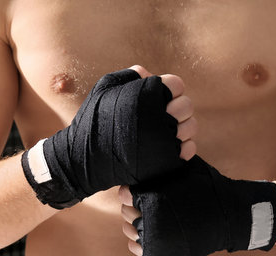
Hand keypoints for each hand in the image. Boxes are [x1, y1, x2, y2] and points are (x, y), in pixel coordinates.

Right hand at [22, 65, 196, 208]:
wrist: (85, 159)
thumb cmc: (94, 120)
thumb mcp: (105, 88)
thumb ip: (130, 77)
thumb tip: (149, 74)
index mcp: (147, 94)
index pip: (176, 84)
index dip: (168, 90)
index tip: (157, 99)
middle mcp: (159, 115)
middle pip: (186, 105)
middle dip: (176, 108)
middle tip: (161, 116)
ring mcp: (165, 140)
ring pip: (190, 127)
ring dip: (180, 128)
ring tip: (163, 131)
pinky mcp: (167, 161)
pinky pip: (189, 148)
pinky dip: (182, 147)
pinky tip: (166, 146)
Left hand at [119, 156, 275, 255]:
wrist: (230, 216)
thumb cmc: (207, 187)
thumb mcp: (185, 167)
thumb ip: (165, 162)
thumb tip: (145, 147)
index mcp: (154, 197)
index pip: (125, 195)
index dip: (131, 192)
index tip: (140, 191)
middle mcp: (150, 219)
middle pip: (126, 213)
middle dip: (134, 207)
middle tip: (147, 204)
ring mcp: (154, 239)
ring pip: (130, 231)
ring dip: (135, 224)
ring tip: (149, 218)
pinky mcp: (160, 254)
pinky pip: (138, 248)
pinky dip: (140, 241)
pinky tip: (149, 232)